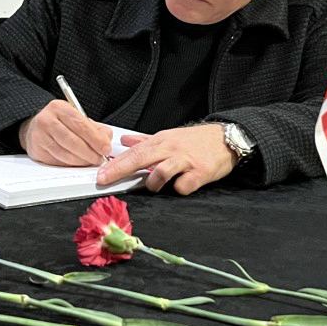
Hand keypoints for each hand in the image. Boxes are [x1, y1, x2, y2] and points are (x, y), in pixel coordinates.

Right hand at [18, 100, 111, 165]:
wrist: (36, 126)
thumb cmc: (61, 122)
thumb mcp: (78, 118)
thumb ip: (96, 129)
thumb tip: (106, 142)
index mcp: (59, 108)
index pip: (81, 125)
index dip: (95, 139)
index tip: (105, 148)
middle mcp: (47, 120)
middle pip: (73, 141)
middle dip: (90, 153)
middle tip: (99, 158)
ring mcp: (40, 136)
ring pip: (65, 154)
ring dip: (82, 161)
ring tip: (91, 161)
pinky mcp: (37, 151)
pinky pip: (58, 161)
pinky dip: (71, 165)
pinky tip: (78, 162)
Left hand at [96, 124, 235, 194]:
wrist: (227, 138)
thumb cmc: (196, 141)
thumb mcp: (169, 137)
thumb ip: (145, 141)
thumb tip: (124, 140)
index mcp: (161, 141)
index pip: (133, 152)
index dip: (115, 164)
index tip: (100, 174)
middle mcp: (171, 149)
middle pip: (140, 158)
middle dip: (120, 170)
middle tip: (104, 179)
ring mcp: (186, 161)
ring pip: (161, 172)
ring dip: (154, 183)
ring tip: (156, 185)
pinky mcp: (200, 173)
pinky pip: (184, 185)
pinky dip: (180, 188)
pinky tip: (181, 185)